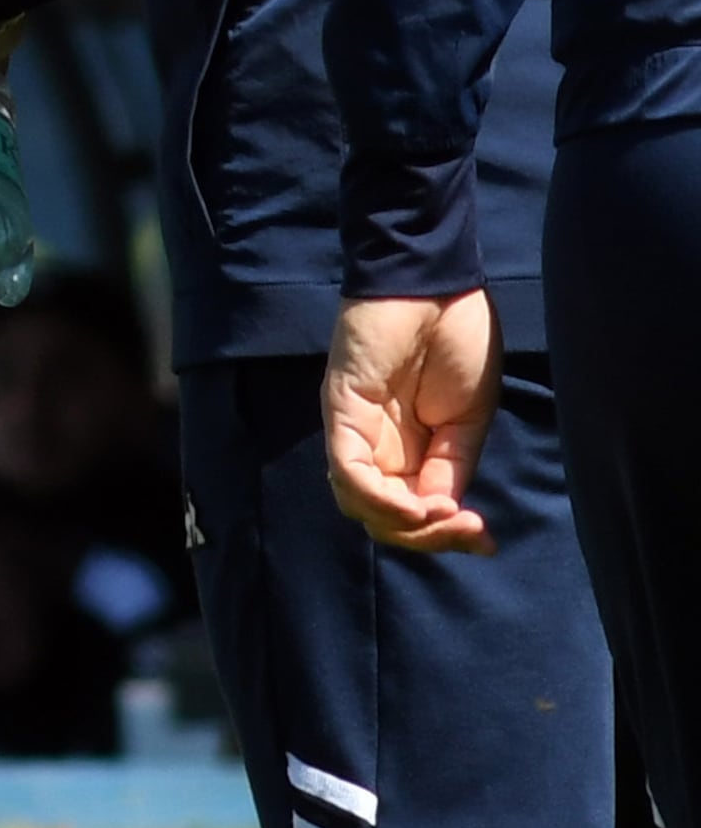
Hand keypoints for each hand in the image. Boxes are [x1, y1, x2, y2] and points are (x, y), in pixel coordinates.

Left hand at [326, 291, 501, 554]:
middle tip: (470, 529)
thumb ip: (450, 467)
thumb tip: (443, 513)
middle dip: (428, 537)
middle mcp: (375, 446)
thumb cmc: (456, 342)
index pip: (408, 513)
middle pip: (381, 518)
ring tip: (447, 516)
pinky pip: (348, 467)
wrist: (438, 286)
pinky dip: (381, 497)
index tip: (486, 540)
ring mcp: (354, 428)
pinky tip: (421, 504)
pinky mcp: (341, 409)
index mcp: (407, 450)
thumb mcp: (468, 420)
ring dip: (406, 524)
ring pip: (359, 502)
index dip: (443, 535)